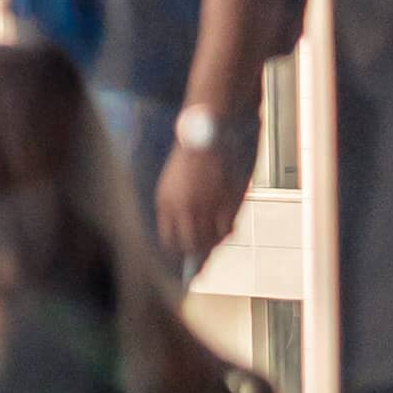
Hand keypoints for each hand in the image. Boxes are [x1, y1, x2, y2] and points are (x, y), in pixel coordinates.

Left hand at [152, 128, 252, 272]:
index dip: (177, 251)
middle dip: (196, 252)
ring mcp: (206, 207)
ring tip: (215, 241)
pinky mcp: (225, 203)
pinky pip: (227, 229)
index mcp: (166, 202)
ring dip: (213, 243)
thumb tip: (187, 234)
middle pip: (189, 245)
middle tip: (202, 258)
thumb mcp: (173, 183)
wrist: (208, 135)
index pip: (168, 241)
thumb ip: (176, 208)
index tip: (183, 256)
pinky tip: (227, 229)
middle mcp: (184, 208)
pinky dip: (227, 232)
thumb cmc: (191, 157)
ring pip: (209, 240)